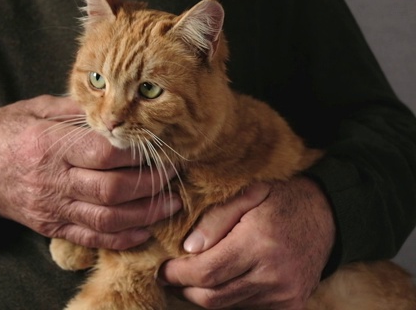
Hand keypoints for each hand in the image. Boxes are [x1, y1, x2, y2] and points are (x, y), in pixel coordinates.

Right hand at [0, 95, 180, 249]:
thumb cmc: (4, 133)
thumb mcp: (35, 109)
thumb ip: (74, 110)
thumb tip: (114, 108)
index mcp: (48, 145)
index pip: (103, 154)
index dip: (138, 154)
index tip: (162, 148)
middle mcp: (52, 180)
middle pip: (112, 189)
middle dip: (151, 185)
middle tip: (173, 176)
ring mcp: (51, 207)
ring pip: (106, 219)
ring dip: (144, 214)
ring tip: (170, 204)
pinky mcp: (50, 226)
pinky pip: (90, 238)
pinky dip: (120, 238)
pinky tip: (143, 229)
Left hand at [159, 177, 335, 308]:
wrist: (329, 215)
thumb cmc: (282, 198)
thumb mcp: (248, 193)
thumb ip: (215, 219)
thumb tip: (188, 249)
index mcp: (257, 244)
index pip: (205, 273)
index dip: (177, 274)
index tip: (162, 269)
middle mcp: (272, 274)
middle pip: (212, 298)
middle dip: (185, 289)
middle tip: (172, 275)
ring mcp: (284, 294)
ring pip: (228, 306)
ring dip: (207, 294)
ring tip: (199, 274)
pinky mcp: (292, 305)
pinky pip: (248, 309)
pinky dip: (231, 298)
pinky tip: (227, 280)